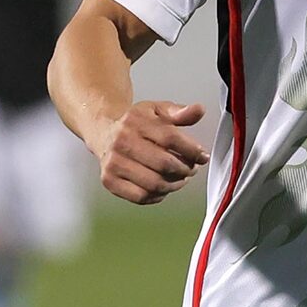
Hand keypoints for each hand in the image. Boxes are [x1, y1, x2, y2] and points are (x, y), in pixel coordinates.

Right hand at [92, 101, 208, 204]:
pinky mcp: (109, 180)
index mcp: (135, 121)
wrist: (104, 132)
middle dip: (185, 169)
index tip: (202, 156)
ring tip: (180, 178)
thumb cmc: (134, 124)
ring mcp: (114, 163)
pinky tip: (163, 187)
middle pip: (164, 164)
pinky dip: (158, 195)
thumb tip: (199, 110)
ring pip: (155, 183)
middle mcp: (121, 142)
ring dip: (174, 184)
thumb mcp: (157, 111)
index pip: (170, 138)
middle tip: (191, 169)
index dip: (192, 150)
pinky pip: (141, 196)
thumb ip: (179, 112)